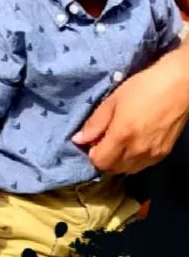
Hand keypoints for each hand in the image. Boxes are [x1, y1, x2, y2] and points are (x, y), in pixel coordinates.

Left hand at [72, 48, 188, 173]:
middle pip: (112, 169)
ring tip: (119, 140)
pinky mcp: (162, 155)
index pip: (99, 162)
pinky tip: (133, 143)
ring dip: (118, 161)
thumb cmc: (143, 87)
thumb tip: (78, 139)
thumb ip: (95, 122)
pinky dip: (132, 160)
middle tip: (104, 138)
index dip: (91, 152)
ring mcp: (152, 155)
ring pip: (127, 170)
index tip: (92, 139)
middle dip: (103, 157)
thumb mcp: (114, 100)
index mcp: (122, 136)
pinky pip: (141, 166)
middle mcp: (137, 151)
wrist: (177, 86)